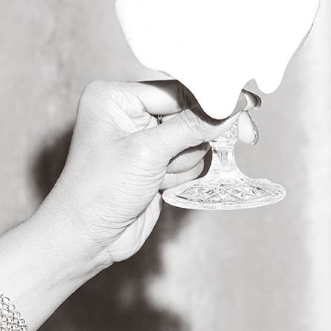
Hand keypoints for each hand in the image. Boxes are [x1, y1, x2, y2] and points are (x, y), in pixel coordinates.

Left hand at [40, 80, 259, 271]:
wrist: (85, 240)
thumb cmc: (98, 192)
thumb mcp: (148, 152)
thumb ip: (193, 126)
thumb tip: (232, 105)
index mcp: (115, 97)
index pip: (176, 89)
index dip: (210, 100)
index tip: (245, 103)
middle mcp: (127, 113)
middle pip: (188, 112)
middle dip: (198, 135)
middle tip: (243, 136)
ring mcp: (141, 139)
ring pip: (192, 139)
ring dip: (184, 160)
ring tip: (159, 176)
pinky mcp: (153, 162)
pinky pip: (187, 159)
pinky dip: (182, 174)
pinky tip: (159, 187)